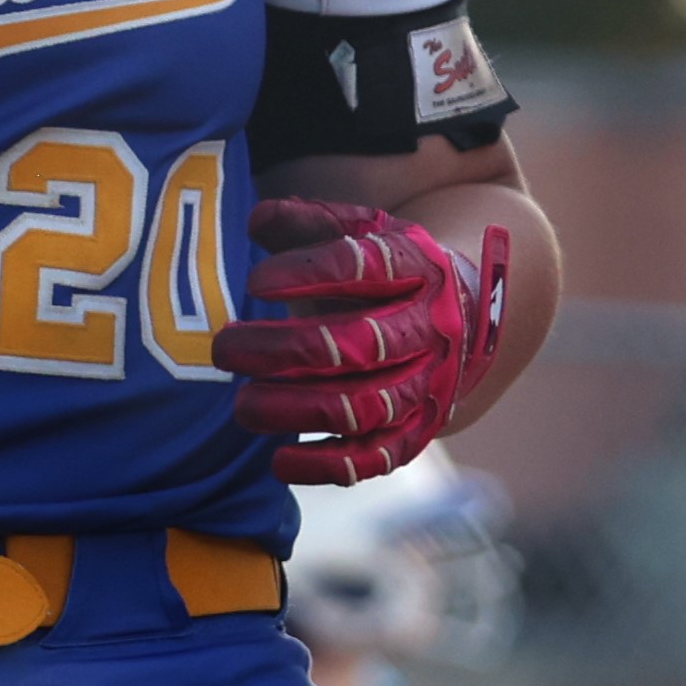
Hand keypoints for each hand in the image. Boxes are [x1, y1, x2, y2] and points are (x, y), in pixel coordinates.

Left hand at [214, 198, 508, 485]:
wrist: (462, 318)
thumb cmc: (388, 272)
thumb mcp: (361, 232)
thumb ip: (308, 222)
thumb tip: (258, 219)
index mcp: (419, 268)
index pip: (368, 267)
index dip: (310, 272)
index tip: (255, 282)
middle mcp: (431, 328)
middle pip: (360, 345)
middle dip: (285, 350)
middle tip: (223, 348)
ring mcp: (428, 383)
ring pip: (366, 406)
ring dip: (297, 410)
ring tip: (241, 405)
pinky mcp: (419, 431)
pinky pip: (378, 458)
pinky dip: (329, 467)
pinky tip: (278, 461)